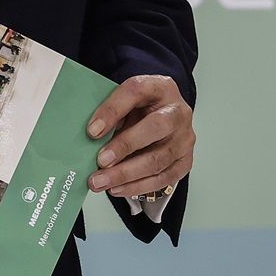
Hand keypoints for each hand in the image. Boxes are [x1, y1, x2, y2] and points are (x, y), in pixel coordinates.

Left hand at [86, 75, 193, 198]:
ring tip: (101, 182)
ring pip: (159, 159)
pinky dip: (138, 186)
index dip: (112, 110)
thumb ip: (111, 112)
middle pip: (155, 127)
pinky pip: (164, 178)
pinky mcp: (185, 160)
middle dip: (125, 147)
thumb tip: (89, 136)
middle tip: (100, 162)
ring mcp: (185, 138)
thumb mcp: (124, 100)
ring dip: (127, 174)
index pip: (135, 92)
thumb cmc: (139, 107)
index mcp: (160, 86)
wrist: (164, 113)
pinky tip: (118, 188)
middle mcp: (178, 111)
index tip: (91, 130)